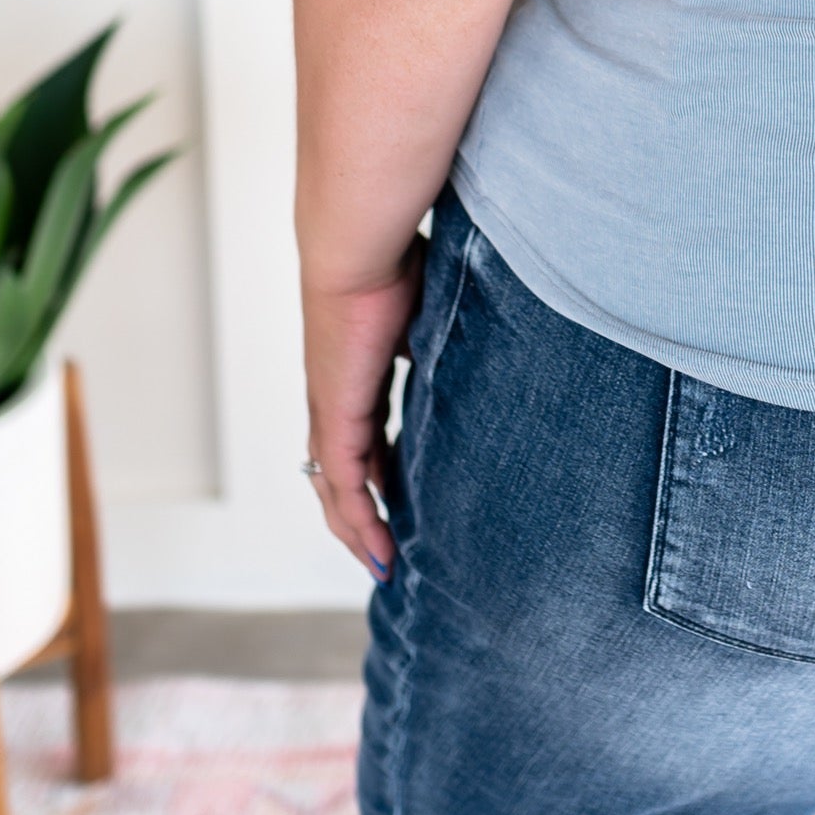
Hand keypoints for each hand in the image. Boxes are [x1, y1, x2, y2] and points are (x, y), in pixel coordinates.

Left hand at [301, 246, 423, 578]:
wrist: (357, 249)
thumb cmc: (394, 262)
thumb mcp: (428, 313)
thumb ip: (443, 340)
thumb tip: (483, 340)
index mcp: (357, 375)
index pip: (364, 440)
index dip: (379, 474)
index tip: (400, 502)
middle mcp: (336, 400)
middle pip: (339, 475)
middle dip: (362, 518)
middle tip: (388, 553)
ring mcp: (331, 410)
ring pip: (335, 489)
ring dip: (359, 530)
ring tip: (384, 565)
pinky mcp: (336, 416)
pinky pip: (344, 484)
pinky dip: (359, 520)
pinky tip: (378, 547)